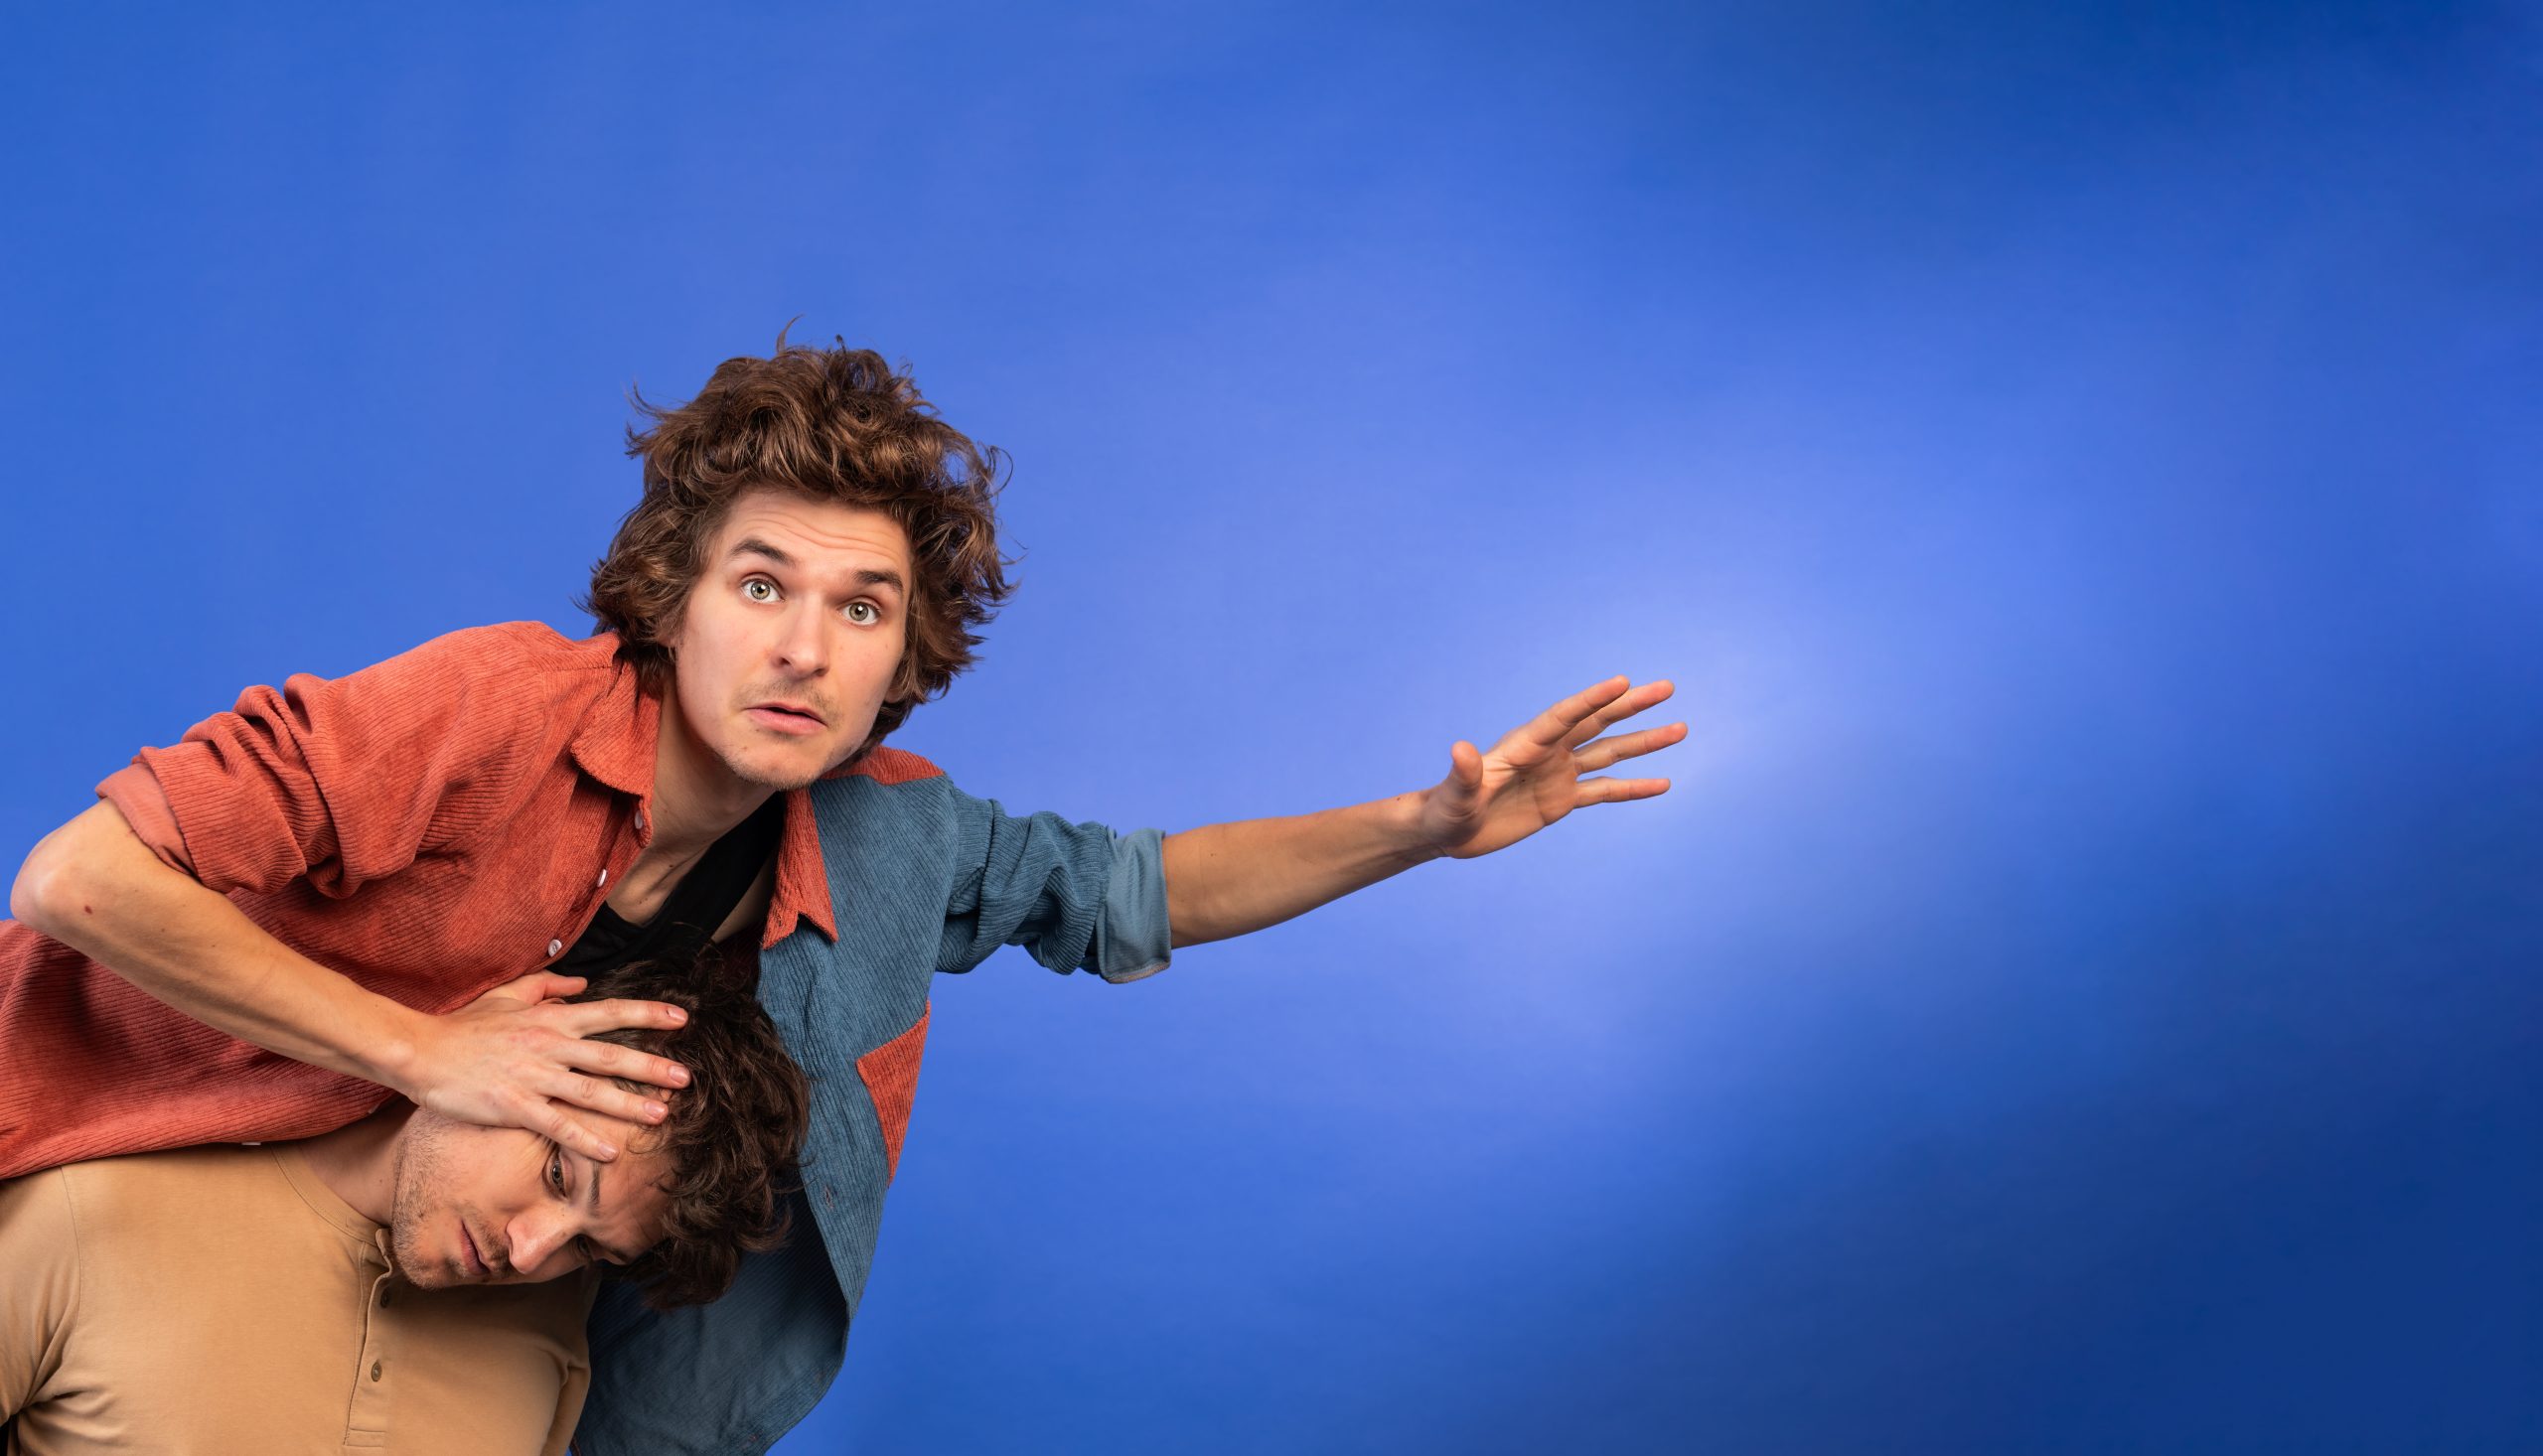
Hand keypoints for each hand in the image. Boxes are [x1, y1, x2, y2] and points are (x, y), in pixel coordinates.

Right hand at [393, 972, 693, 1161]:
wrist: (421, 1051)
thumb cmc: (464, 1025)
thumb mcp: (508, 995)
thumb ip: (548, 986)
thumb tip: (583, 983)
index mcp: (550, 1019)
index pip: (610, 1012)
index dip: (647, 1014)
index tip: (681, 1018)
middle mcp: (549, 1045)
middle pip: (610, 1055)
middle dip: (651, 1066)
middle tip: (686, 1077)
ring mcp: (533, 1077)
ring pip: (590, 1092)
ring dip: (628, 1104)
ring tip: (661, 1114)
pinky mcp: (513, 1106)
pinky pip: (556, 1125)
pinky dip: (584, 1139)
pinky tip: (609, 1151)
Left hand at [1415, 676, 1684, 859]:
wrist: (1446, 832)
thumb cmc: (1445, 809)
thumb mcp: (1455, 795)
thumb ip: (1463, 773)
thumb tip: (1460, 749)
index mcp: (1525, 744)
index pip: (1565, 716)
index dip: (1593, 699)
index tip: (1622, 682)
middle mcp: (1548, 753)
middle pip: (1597, 723)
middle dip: (1632, 706)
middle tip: (1667, 687)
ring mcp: (1558, 774)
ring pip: (1609, 753)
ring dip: (1644, 742)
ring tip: (1680, 728)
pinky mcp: (1561, 800)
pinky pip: (1605, 791)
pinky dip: (1634, 787)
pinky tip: (1663, 783)